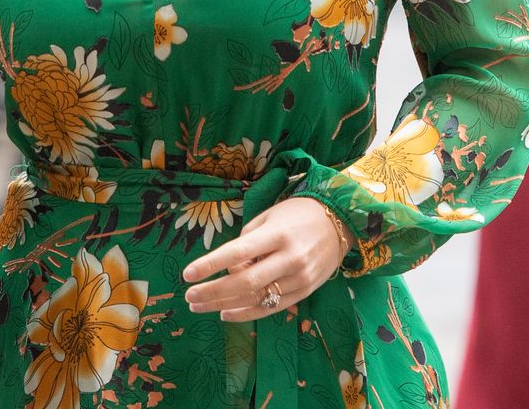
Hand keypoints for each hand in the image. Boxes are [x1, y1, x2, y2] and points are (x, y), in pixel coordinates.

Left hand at [181, 197, 354, 321]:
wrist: (340, 223)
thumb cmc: (298, 214)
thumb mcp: (270, 215)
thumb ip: (248, 240)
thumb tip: (228, 267)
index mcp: (277, 234)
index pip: (238, 252)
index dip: (210, 265)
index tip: (187, 274)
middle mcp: (289, 258)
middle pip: (244, 282)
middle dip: (213, 291)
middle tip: (189, 297)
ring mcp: (299, 279)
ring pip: (256, 299)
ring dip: (224, 305)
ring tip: (199, 306)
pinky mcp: (305, 292)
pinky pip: (271, 308)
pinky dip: (247, 313)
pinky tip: (226, 314)